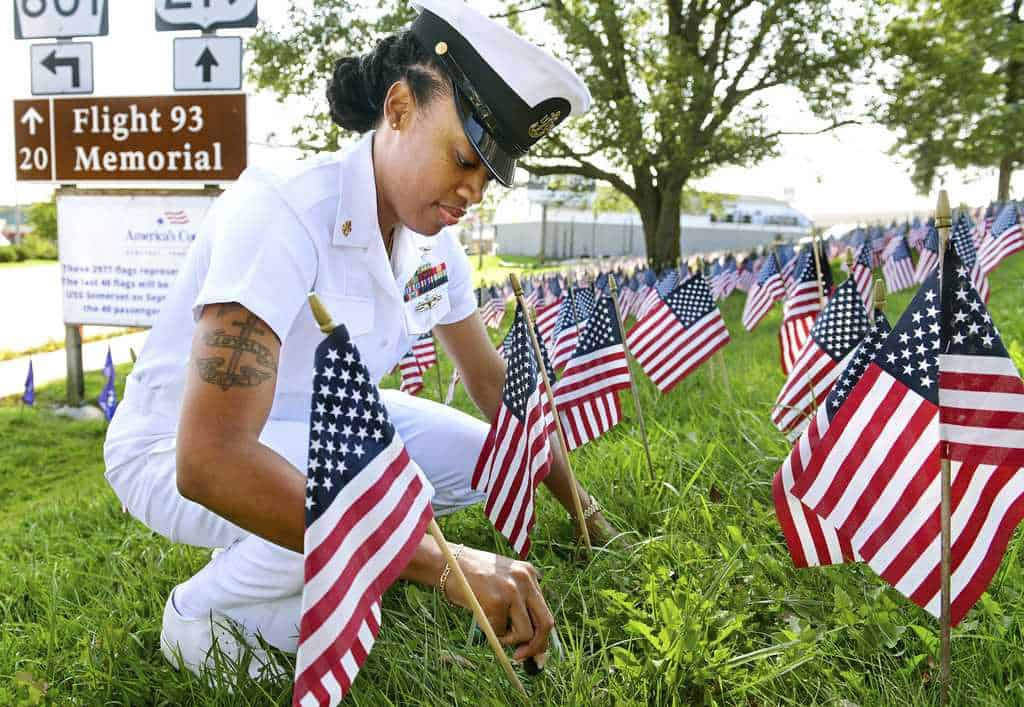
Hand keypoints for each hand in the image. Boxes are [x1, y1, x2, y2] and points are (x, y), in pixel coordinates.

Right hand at [441, 546, 553, 661]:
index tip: (533, 651)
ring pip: (525, 633)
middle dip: (536, 646)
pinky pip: (501, 631)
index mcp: (529, 574)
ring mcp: (513, 589)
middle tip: (521, 657)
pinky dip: (491, 631)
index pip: (544, 611)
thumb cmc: (470, 577)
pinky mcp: (498, 600)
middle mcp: (526, 579)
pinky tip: (480, 615)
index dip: (540, 635)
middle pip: (546, 623)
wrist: (447, 562)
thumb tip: (528, 639)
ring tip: (491, 626)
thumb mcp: (501, 583)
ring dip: (508, 639)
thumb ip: (517, 603)